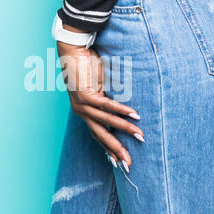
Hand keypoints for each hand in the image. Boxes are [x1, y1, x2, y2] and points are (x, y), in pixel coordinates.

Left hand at [55, 38, 141, 171]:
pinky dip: (120, 110)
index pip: (98, 135)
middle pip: (101, 135)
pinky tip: (134, 115)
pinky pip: (105, 105)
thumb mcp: (101, 87)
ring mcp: (81, 104)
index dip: (108, 149)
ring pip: (105, 122)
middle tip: (129, 164)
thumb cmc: (88, 66)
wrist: (73, 50)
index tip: (118, 162)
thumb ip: (109, 100)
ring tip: (140, 136)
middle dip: (116, 150)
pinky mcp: (84, 94)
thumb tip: (126, 110)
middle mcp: (81, 111)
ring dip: (124, 129)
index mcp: (84, 111)